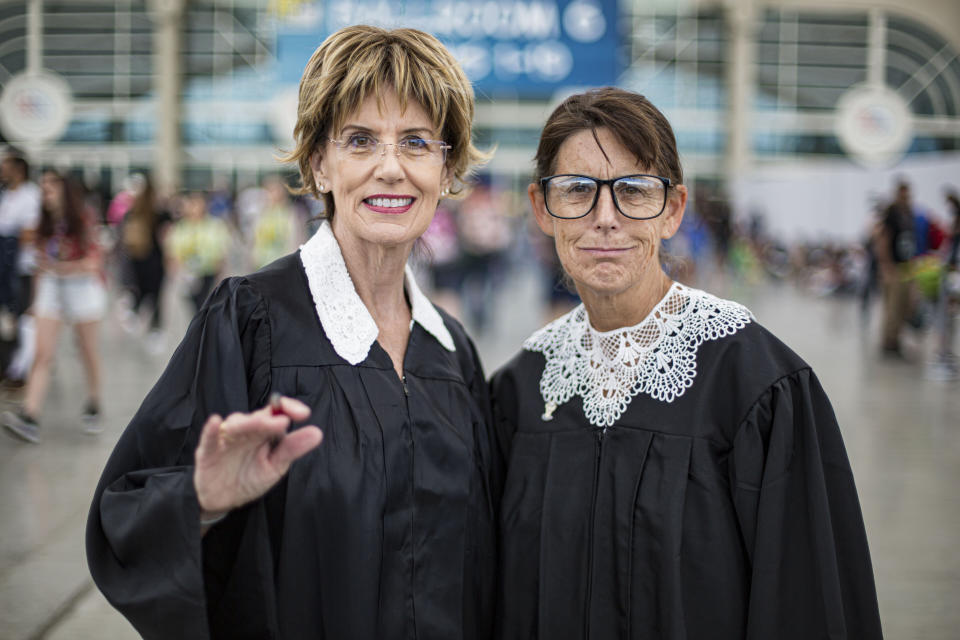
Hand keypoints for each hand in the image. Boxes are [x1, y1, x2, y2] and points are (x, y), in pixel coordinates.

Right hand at [193, 396, 322, 515]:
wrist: (223, 500)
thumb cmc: (249, 478)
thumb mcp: (275, 466)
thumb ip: (292, 449)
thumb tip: (318, 433)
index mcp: (264, 431)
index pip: (276, 412)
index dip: (289, 408)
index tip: (304, 414)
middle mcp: (246, 430)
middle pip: (257, 419)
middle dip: (269, 419)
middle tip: (282, 422)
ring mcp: (226, 439)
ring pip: (235, 425)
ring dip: (247, 423)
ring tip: (259, 423)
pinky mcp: (208, 452)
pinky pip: (209, 438)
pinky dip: (211, 430)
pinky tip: (216, 422)